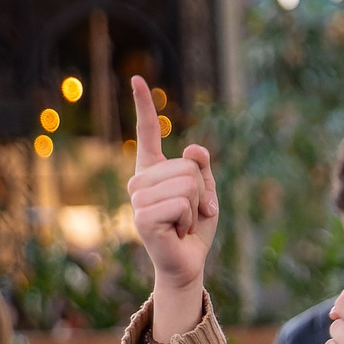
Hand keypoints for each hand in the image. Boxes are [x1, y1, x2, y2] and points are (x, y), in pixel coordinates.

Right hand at [126, 75, 218, 340]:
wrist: (188, 264)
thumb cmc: (194, 228)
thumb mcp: (206, 193)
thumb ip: (202, 169)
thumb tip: (194, 148)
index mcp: (153, 171)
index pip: (147, 133)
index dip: (144, 106)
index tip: (137, 79)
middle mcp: (139, 182)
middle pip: (187, 167)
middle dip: (201, 192)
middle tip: (191, 214)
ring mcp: (137, 200)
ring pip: (186, 184)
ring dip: (196, 207)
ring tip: (183, 223)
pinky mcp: (142, 218)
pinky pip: (181, 203)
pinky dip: (189, 218)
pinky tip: (178, 232)